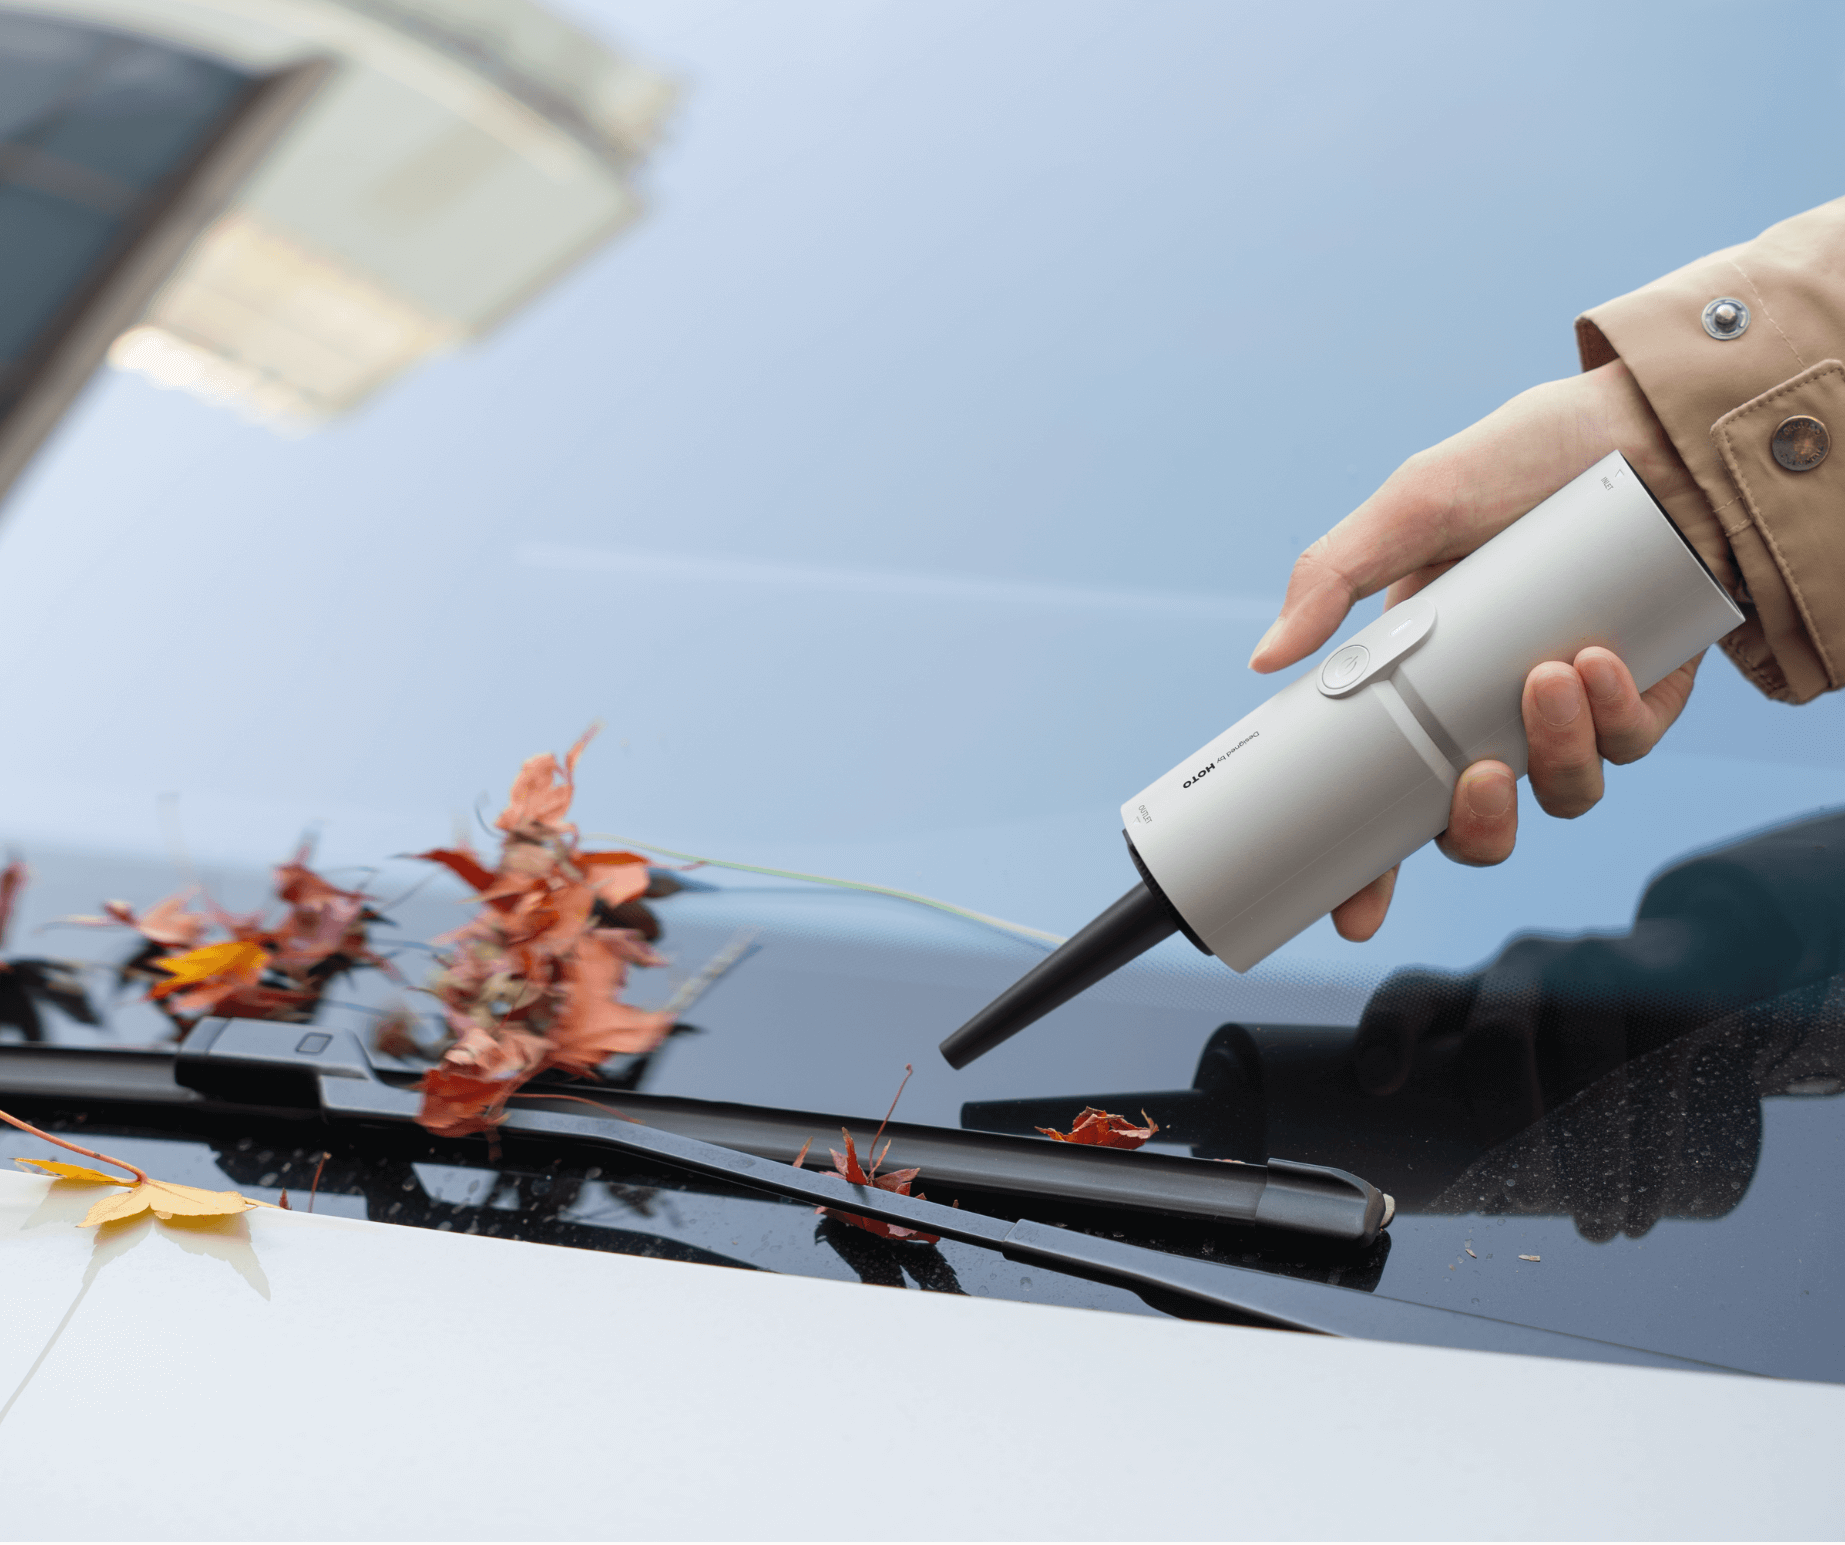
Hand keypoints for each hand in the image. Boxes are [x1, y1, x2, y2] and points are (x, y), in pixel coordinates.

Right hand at [1248, 361, 1707, 942]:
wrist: (1651, 421)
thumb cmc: (1528, 457)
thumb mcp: (1416, 506)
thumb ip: (1333, 571)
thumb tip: (1264, 657)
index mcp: (1427, 689)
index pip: (1393, 801)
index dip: (1371, 868)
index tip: (1353, 911)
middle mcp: (1497, 713)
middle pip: (1478, 826)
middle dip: (1477, 830)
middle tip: (1475, 782)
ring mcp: (1573, 710)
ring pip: (1562, 793)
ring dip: (1557, 754)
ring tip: (1551, 675)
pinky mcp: (1648, 694)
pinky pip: (1633, 744)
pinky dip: (1617, 716)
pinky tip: (1600, 663)